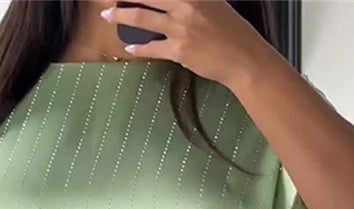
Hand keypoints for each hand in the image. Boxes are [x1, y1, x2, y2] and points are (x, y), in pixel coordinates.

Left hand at [99, 0, 278, 90]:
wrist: (244, 59)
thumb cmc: (232, 32)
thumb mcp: (214, 5)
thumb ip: (192, 1)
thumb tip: (170, 3)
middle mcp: (185, 4)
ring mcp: (181, 27)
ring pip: (143, 17)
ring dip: (121, 15)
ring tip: (108, 14)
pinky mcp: (179, 49)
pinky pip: (152, 47)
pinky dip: (139, 47)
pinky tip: (129, 47)